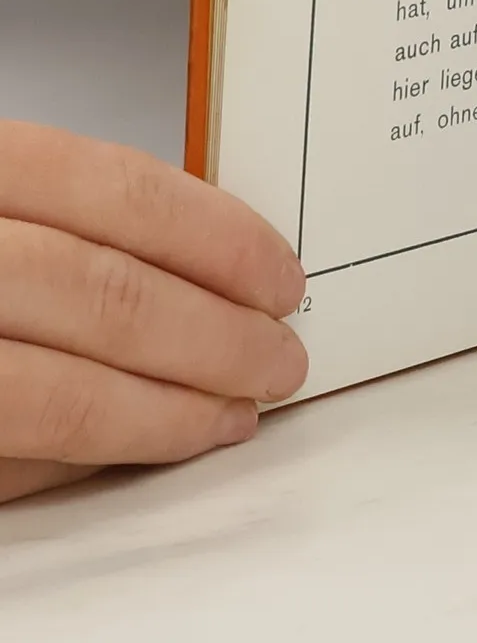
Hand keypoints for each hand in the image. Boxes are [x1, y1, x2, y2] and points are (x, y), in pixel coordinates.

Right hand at [0, 122, 306, 505]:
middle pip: (101, 291)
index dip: (217, 237)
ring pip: (56, 384)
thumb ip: (64, 219)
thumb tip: (204, 267)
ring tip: (236, 411)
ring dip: (167, 407)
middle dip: (214, 333)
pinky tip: (148, 445)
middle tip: (282, 357)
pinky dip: (87, 451)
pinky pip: (4, 447)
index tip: (282, 276)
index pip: (118, 190)